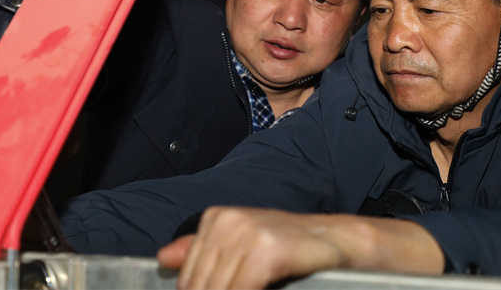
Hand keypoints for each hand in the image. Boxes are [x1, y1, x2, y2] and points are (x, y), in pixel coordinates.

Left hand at [157, 206, 344, 288]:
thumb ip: (201, 253)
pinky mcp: (266, 251)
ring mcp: (246, 234)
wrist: (336, 240)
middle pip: (200, 287)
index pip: (188, 279)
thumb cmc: (288, 246)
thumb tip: (163, 258)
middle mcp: (227, 221)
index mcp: (216, 218)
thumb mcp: (240, 244)